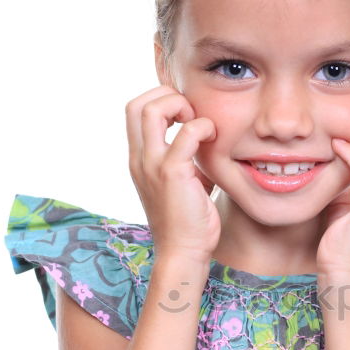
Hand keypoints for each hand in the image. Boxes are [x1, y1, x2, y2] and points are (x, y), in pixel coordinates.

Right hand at [126, 85, 220, 264]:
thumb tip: (205, 141)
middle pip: (136, 104)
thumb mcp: (184, 182)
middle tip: (191, 115)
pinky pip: (186, 133)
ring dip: (179, 105)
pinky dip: (203, 126)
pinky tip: (214, 139)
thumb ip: (187, 159)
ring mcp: (153, 165)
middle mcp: (139, 159)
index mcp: (139, 160)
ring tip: (200, 125)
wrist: (183, 253)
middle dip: (166, 96)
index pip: (134, 111)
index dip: (159, 101)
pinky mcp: (173, 174)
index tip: (185, 116)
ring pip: (151, 109)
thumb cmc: (189, 222)